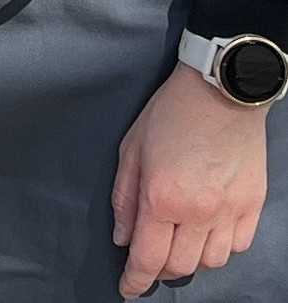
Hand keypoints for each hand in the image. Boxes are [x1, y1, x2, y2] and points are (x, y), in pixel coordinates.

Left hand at [114, 62, 269, 294]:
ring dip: (191, 261)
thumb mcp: (131, 151)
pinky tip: (206, 233)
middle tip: (148, 262)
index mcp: (163, 198)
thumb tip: (123, 237)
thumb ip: (125, 199)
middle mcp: (200, 212)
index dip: (136, 280)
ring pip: (212, 262)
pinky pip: (238, 246)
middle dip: (159, 272)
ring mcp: (231, 211)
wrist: (220, 93)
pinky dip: (220, 248)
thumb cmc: (170, 115)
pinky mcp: (253, 205)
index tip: (128, 289)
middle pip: (181, 267)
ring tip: (177, 244)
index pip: (148, 258)